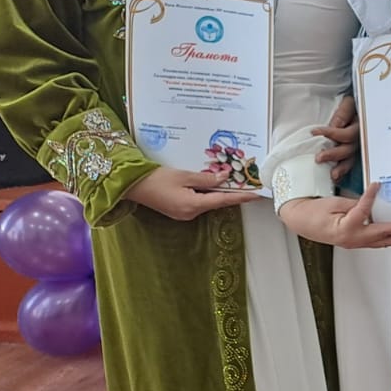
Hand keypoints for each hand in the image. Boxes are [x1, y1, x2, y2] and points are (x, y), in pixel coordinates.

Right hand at [124, 166, 249, 219]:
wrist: (132, 186)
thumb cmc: (156, 179)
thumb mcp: (184, 176)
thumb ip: (206, 178)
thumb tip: (225, 178)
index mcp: (193, 205)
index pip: (223, 200)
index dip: (241, 197)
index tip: (257, 194)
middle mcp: (191, 213)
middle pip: (217, 202)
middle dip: (232, 194)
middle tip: (249, 185)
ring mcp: (184, 214)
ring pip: (208, 202)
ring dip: (220, 193)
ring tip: (235, 183)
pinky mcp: (179, 210)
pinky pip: (199, 202)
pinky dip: (208, 194)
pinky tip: (214, 186)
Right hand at [278, 183, 390, 247]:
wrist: (300, 222)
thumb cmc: (313, 212)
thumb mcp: (334, 203)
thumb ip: (355, 204)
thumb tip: (373, 204)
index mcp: (346, 228)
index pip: (364, 211)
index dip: (371, 196)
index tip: (377, 185)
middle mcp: (352, 239)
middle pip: (383, 235)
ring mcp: (354, 243)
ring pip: (382, 243)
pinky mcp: (354, 243)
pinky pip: (376, 243)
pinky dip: (389, 240)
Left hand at [312, 96, 358, 182]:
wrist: (359, 106)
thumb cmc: (350, 104)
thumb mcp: (348, 102)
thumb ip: (343, 112)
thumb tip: (334, 126)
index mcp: (359, 122)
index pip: (346, 131)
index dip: (331, 133)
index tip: (314, 133)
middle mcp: (359, 136)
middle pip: (349, 148)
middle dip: (334, 154)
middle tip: (319, 158)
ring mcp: (357, 145)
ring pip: (351, 158)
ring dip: (341, 167)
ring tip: (332, 174)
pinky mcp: (352, 153)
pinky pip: (350, 163)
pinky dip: (342, 171)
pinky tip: (335, 177)